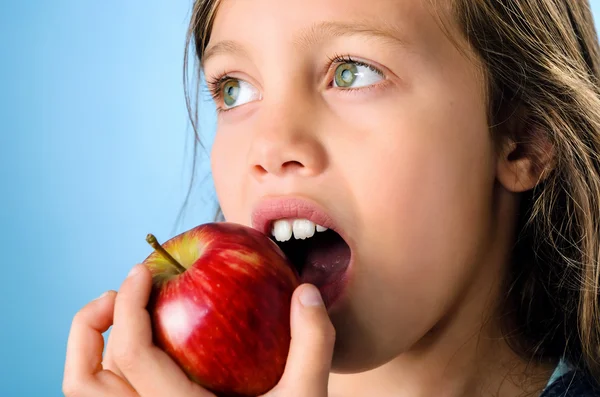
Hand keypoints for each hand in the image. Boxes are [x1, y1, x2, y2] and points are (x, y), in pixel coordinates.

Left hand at [63, 264, 335, 396]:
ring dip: (92, 346)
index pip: (131, 355)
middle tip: (119, 293)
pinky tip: (143, 344)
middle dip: (90, 325)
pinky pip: (109, 394)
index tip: (142, 270)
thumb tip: (306, 291)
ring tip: (120, 315)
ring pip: (86, 391)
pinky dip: (110, 363)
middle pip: (82, 380)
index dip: (129, 304)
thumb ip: (312, 343)